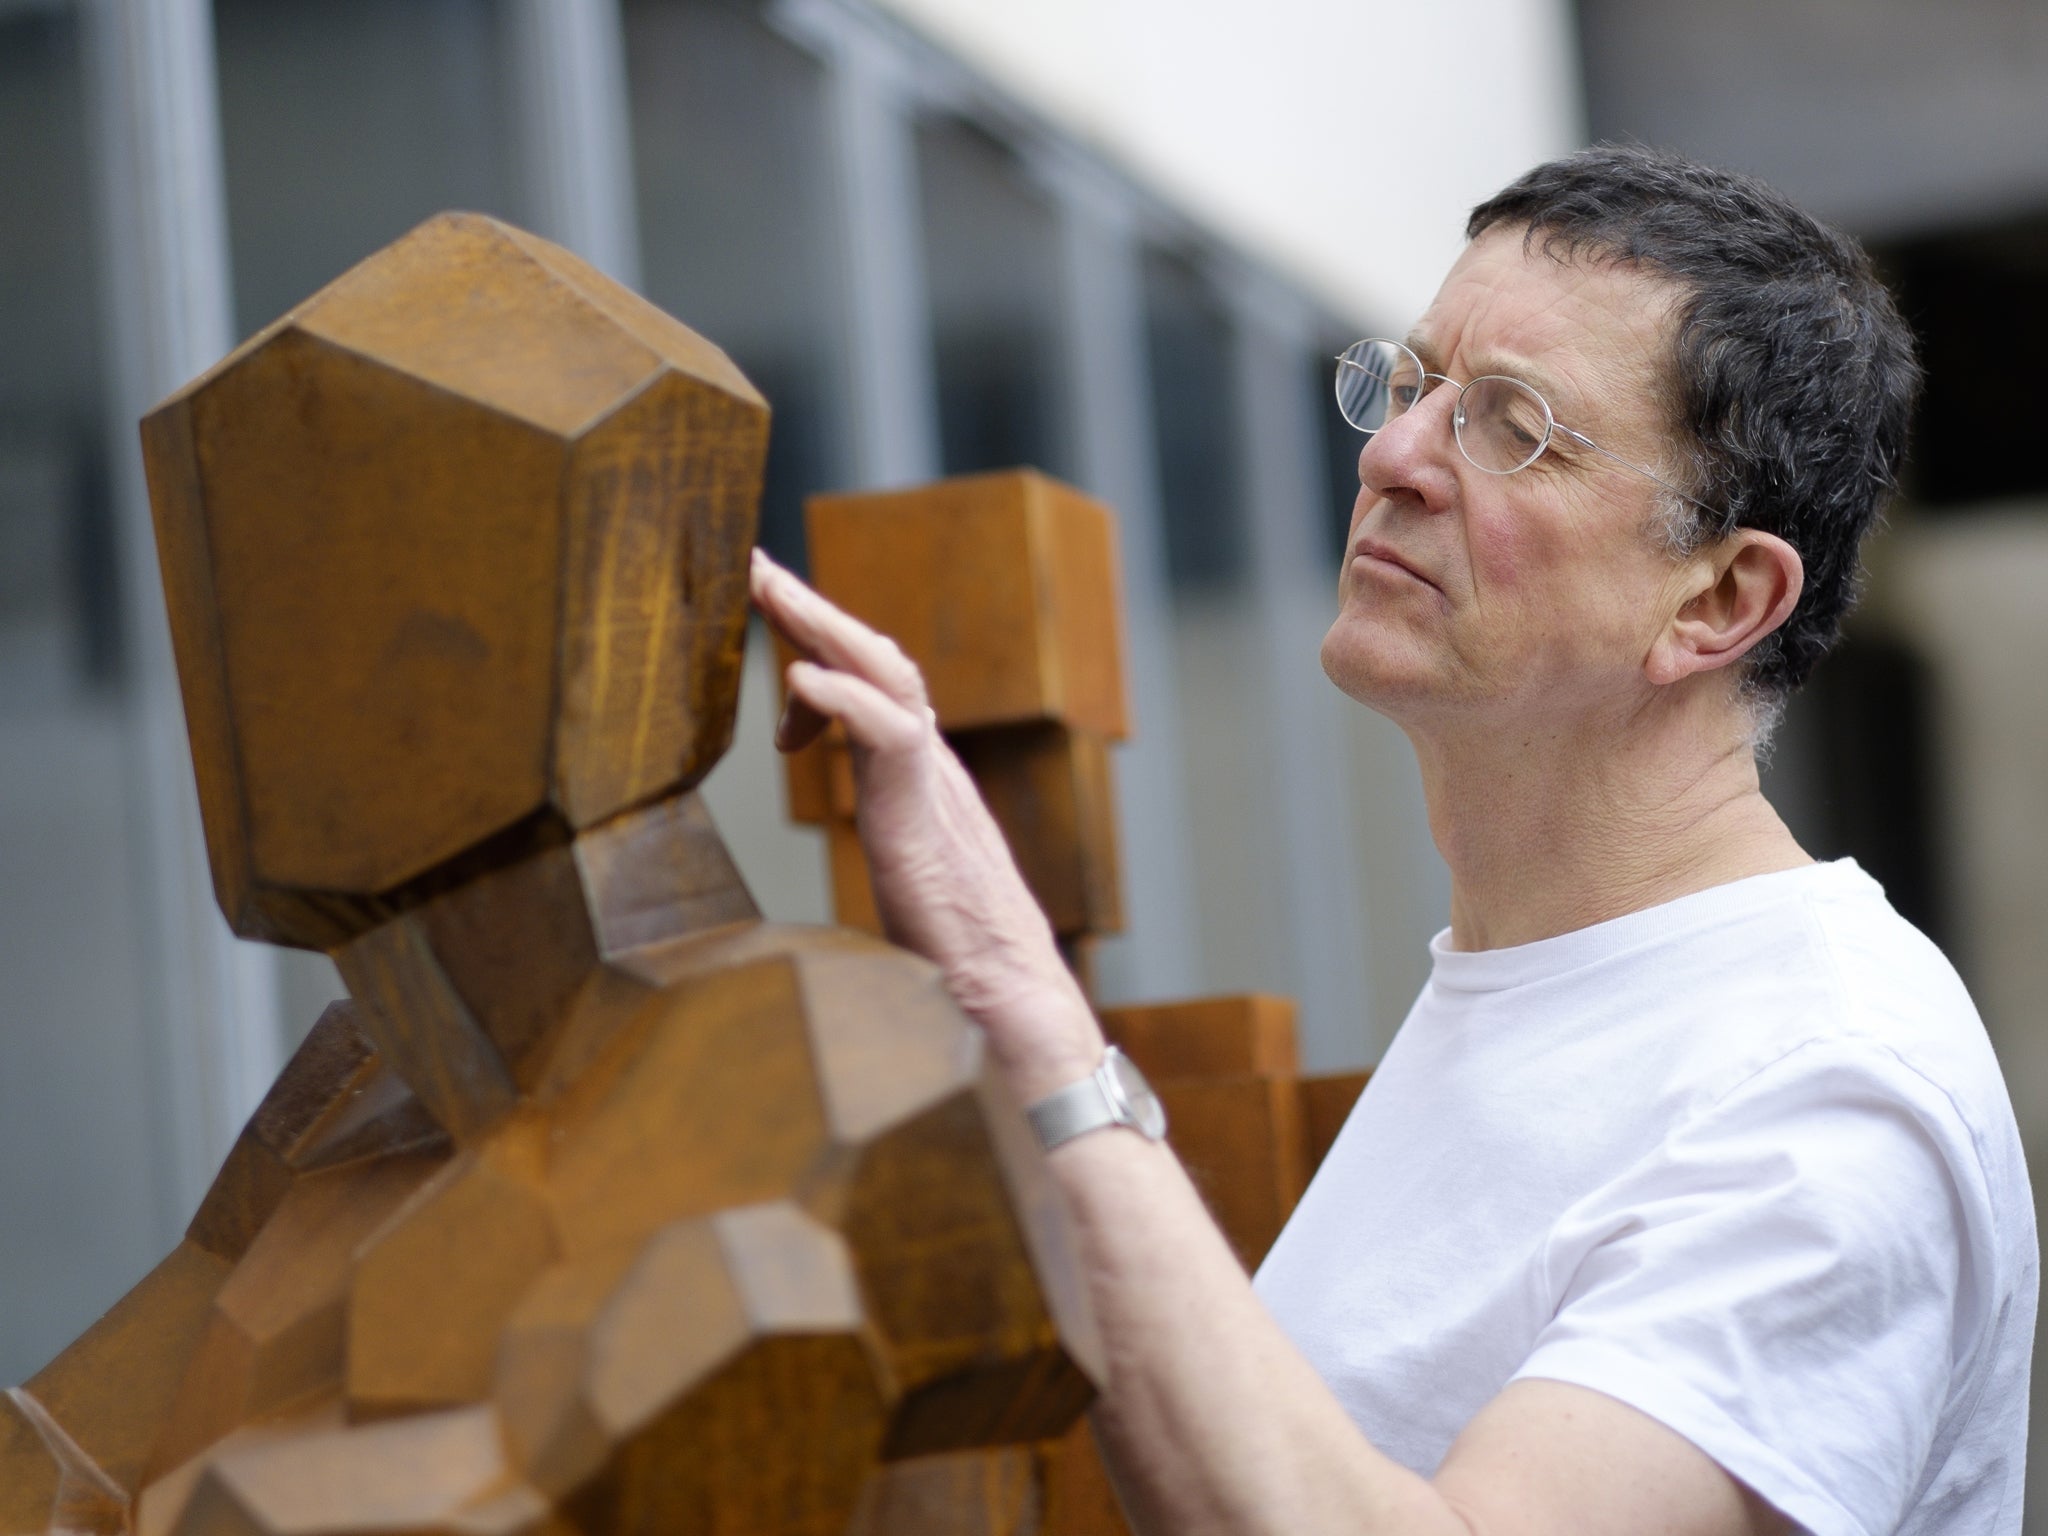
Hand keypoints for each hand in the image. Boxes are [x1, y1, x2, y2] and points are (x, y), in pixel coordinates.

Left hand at [748, 549, 1103, 1099]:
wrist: (1010, 1003)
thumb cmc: (957, 960)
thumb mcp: (904, 882)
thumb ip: (886, 844)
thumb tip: (854, 859)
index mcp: (921, 778)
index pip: (872, 687)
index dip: (821, 643)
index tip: (771, 609)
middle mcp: (931, 767)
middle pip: (878, 661)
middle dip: (815, 610)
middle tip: (758, 566)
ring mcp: (932, 787)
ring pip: (887, 678)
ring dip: (825, 627)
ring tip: (772, 592)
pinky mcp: (924, 820)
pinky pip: (889, 739)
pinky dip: (844, 701)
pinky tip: (797, 682)